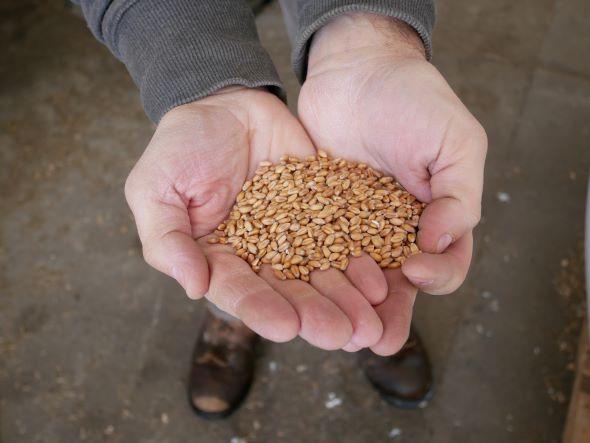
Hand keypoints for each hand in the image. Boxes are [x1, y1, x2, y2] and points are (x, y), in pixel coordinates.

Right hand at [124, 87, 385, 349]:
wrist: (226, 104)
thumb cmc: (181, 146)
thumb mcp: (155, 189)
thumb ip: (167, 240)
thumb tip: (193, 288)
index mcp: (218, 259)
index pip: (238, 291)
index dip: (261, 309)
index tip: (285, 327)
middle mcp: (259, 256)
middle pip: (288, 292)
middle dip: (315, 314)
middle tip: (342, 334)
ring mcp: (295, 234)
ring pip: (322, 273)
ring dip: (346, 298)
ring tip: (369, 321)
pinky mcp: (322, 211)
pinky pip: (344, 236)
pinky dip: (360, 259)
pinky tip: (380, 279)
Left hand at [298, 13, 486, 353]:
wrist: (357, 70)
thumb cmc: (414, 100)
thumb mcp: (454, 141)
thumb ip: (458, 193)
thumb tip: (441, 240)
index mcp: (436, 219)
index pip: (445, 265)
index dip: (436, 275)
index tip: (415, 267)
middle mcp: (395, 232)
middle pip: (395, 285)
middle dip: (386, 314)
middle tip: (374, 339)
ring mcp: (353, 228)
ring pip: (352, 278)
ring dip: (345, 305)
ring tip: (333, 330)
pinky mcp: (314, 216)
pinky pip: (312, 250)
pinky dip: (307, 272)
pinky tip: (296, 291)